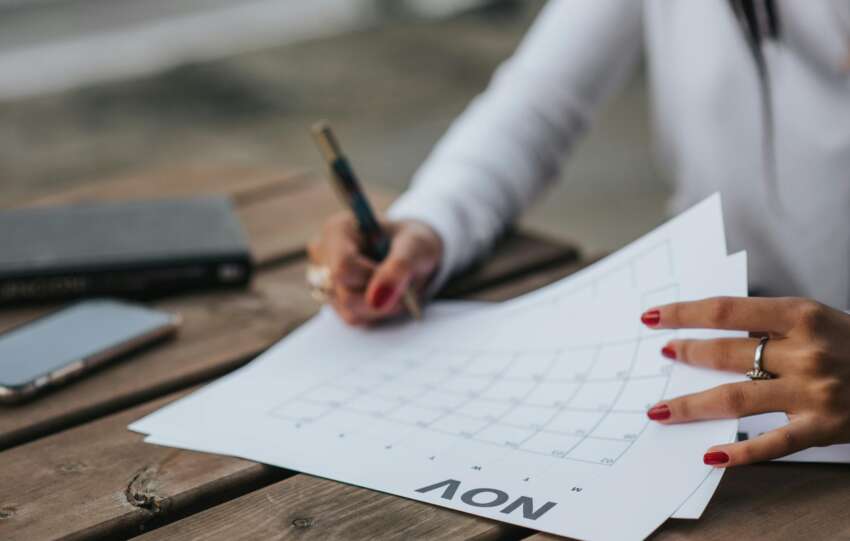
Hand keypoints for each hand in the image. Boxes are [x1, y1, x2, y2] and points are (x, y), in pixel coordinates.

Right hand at [307, 213, 442, 324]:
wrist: (414, 254)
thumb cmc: (413, 242)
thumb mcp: (416, 246)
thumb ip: (399, 267)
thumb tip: (377, 298)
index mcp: (338, 230)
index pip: (343, 267)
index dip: (374, 279)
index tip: (398, 275)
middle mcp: (324, 254)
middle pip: (345, 293)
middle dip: (382, 296)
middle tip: (404, 284)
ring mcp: (325, 280)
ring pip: (349, 311)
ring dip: (382, 307)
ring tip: (397, 289)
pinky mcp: (334, 301)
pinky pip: (355, 318)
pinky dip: (377, 312)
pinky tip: (387, 296)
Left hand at [642, 297, 849, 466]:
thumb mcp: (819, 320)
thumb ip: (772, 324)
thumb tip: (714, 332)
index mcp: (802, 315)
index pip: (726, 310)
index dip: (684, 313)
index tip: (652, 316)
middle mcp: (805, 351)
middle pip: (727, 353)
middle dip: (686, 353)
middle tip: (662, 355)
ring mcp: (813, 392)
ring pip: (736, 398)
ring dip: (692, 404)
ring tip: (661, 409)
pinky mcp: (824, 428)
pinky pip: (773, 444)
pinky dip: (740, 453)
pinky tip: (710, 455)